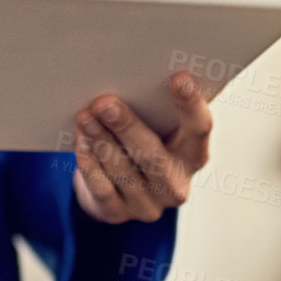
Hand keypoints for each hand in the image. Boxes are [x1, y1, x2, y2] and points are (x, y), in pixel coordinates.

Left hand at [72, 72, 211, 223]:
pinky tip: (80, 139)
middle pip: (153, 155)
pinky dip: (88, 161)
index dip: (190, 104)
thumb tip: (134, 67)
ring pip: (123, 171)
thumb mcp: (156, 126)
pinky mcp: (117, 213)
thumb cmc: (142, 141)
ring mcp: (148, 205)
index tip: (179, 77)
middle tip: (105, 102)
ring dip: (100, 140)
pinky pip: (101, 187)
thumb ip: (156, 106)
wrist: (119, 188)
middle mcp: (176, 185)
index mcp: (194, 155)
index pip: (200, 128)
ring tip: (85, 115)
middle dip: (127, 127)